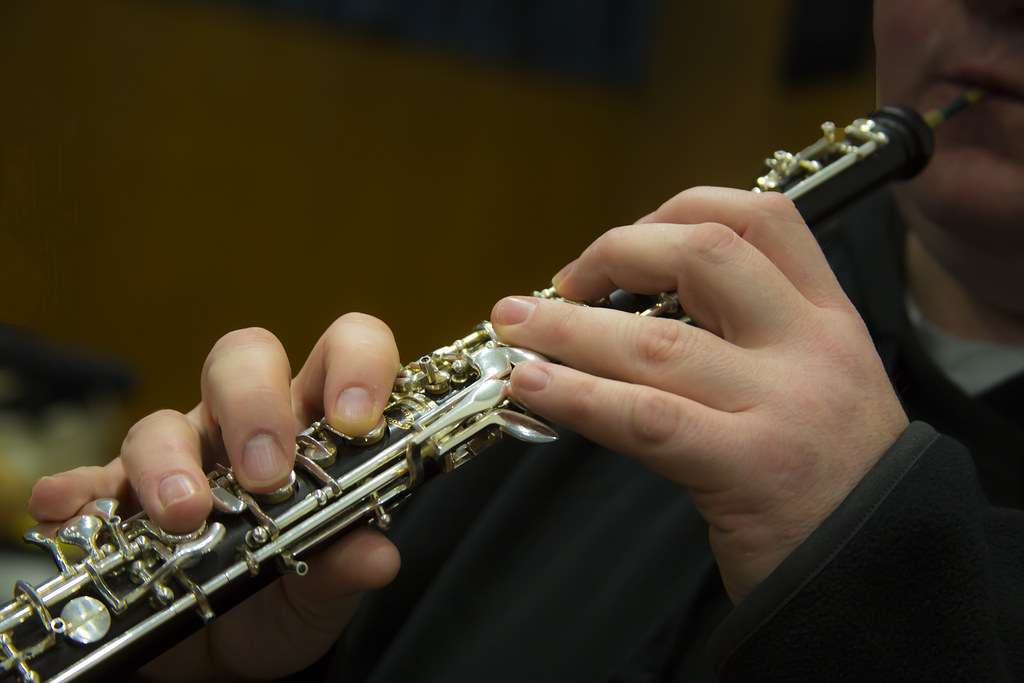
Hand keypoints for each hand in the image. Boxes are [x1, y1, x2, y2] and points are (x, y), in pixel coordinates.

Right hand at [28, 313, 402, 680]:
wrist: (224, 654)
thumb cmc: (286, 598)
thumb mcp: (325, 592)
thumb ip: (348, 568)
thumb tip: (377, 557)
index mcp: (312, 428)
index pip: (341, 350)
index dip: (355, 364)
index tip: (356, 421)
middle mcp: (244, 427)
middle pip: (244, 358)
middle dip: (255, 404)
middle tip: (265, 475)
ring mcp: (179, 458)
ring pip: (162, 420)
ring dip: (169, 462)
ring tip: (184, 514)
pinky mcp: (120, 503)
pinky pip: (88, 481)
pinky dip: (77, 493)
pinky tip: (71, 512)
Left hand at [490, 187, 908, 603]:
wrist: (882, 576)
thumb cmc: (829, 482)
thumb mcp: (814, 385)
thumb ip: (749, 338)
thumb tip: (634, 308)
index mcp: (829, 318)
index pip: (761, 218)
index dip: (677, 211)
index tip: (623, 244)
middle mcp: (813, 346)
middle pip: (705, 254)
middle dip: (617, 253)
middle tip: (560, 284)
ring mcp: (784, 405)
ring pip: (657, 339)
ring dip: (568, 328)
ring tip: (513, 327)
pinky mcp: (751, 469)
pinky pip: (646, 417)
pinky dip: (578, 395)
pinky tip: (532, 385)